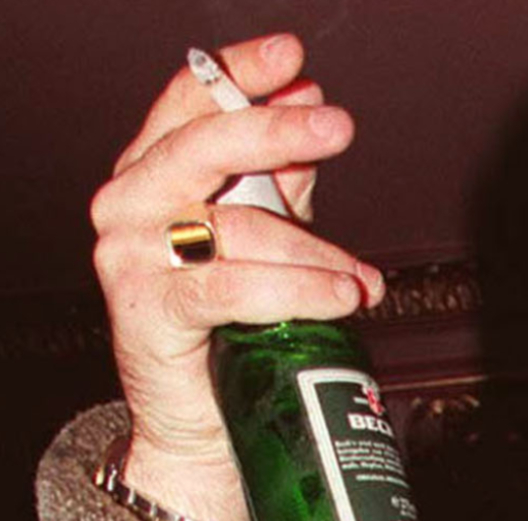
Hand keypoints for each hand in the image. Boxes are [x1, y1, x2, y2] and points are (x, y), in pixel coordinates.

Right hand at [89, 33, 384, 520]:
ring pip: (238, 229)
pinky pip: (232, 287)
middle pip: (205, 150)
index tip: (292, 57)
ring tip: (363, 281)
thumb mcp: (263, 237)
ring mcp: (132, 258)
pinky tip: (342, 296)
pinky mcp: (150, 311)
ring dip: (317, 252)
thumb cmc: (231, 328)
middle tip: (339, 128)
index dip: (239, 75)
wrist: (204, 424)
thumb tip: (313, 103)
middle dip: (278, 133)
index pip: (190, 106)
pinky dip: (297, 290)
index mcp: (154, 175)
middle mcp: (131, 206)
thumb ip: (281, 176)